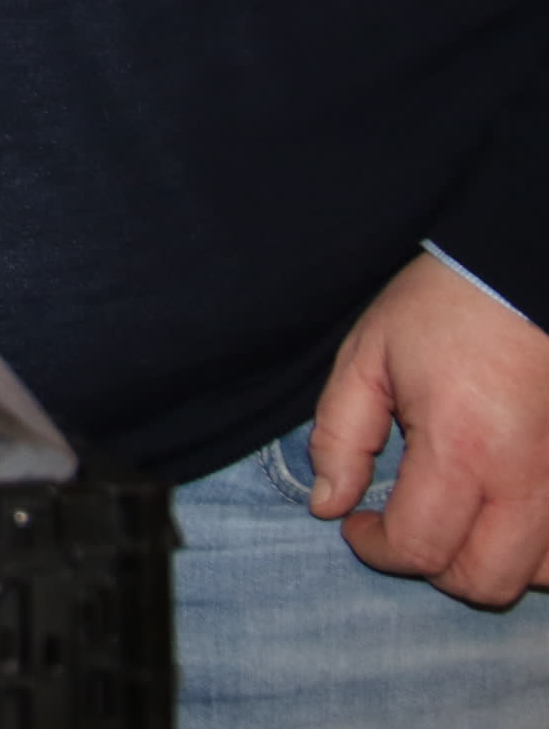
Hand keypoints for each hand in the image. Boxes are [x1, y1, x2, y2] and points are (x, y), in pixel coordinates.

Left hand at [310, 251, 548, 607]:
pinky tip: (505, 516)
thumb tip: (328, 504)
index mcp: (463, 448)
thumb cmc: (443, 310)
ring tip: (458, 520)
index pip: (421, 547)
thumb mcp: (367, 358)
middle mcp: (528, 478)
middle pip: (485, 581)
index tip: (355, 523)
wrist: (522, 274)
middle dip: (433, 568)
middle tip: (405, 527)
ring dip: (491, 562)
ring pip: (538, 576)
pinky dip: (538, 551)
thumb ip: (340, 436)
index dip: (376, 548)